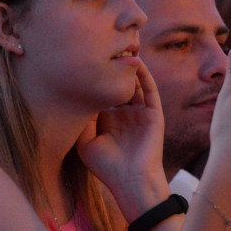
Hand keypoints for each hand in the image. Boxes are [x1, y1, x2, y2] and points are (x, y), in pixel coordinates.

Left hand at [77, 60, 168, 216]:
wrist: (131, 181)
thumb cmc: (106, 167)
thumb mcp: (85, 141)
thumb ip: (82, 119)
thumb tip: (76, 96)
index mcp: (108, 121)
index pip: (101, 94)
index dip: (94, 79)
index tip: (83, 61)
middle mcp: (124, 115)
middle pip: (118, 86)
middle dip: (112, 70)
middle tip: (103, 48)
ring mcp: (139, 114)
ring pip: (134, 85)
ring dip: (129, 69)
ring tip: (121, 49)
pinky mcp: (153, 114)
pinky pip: (149, 90)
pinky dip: (144, 76)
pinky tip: (137, 63)